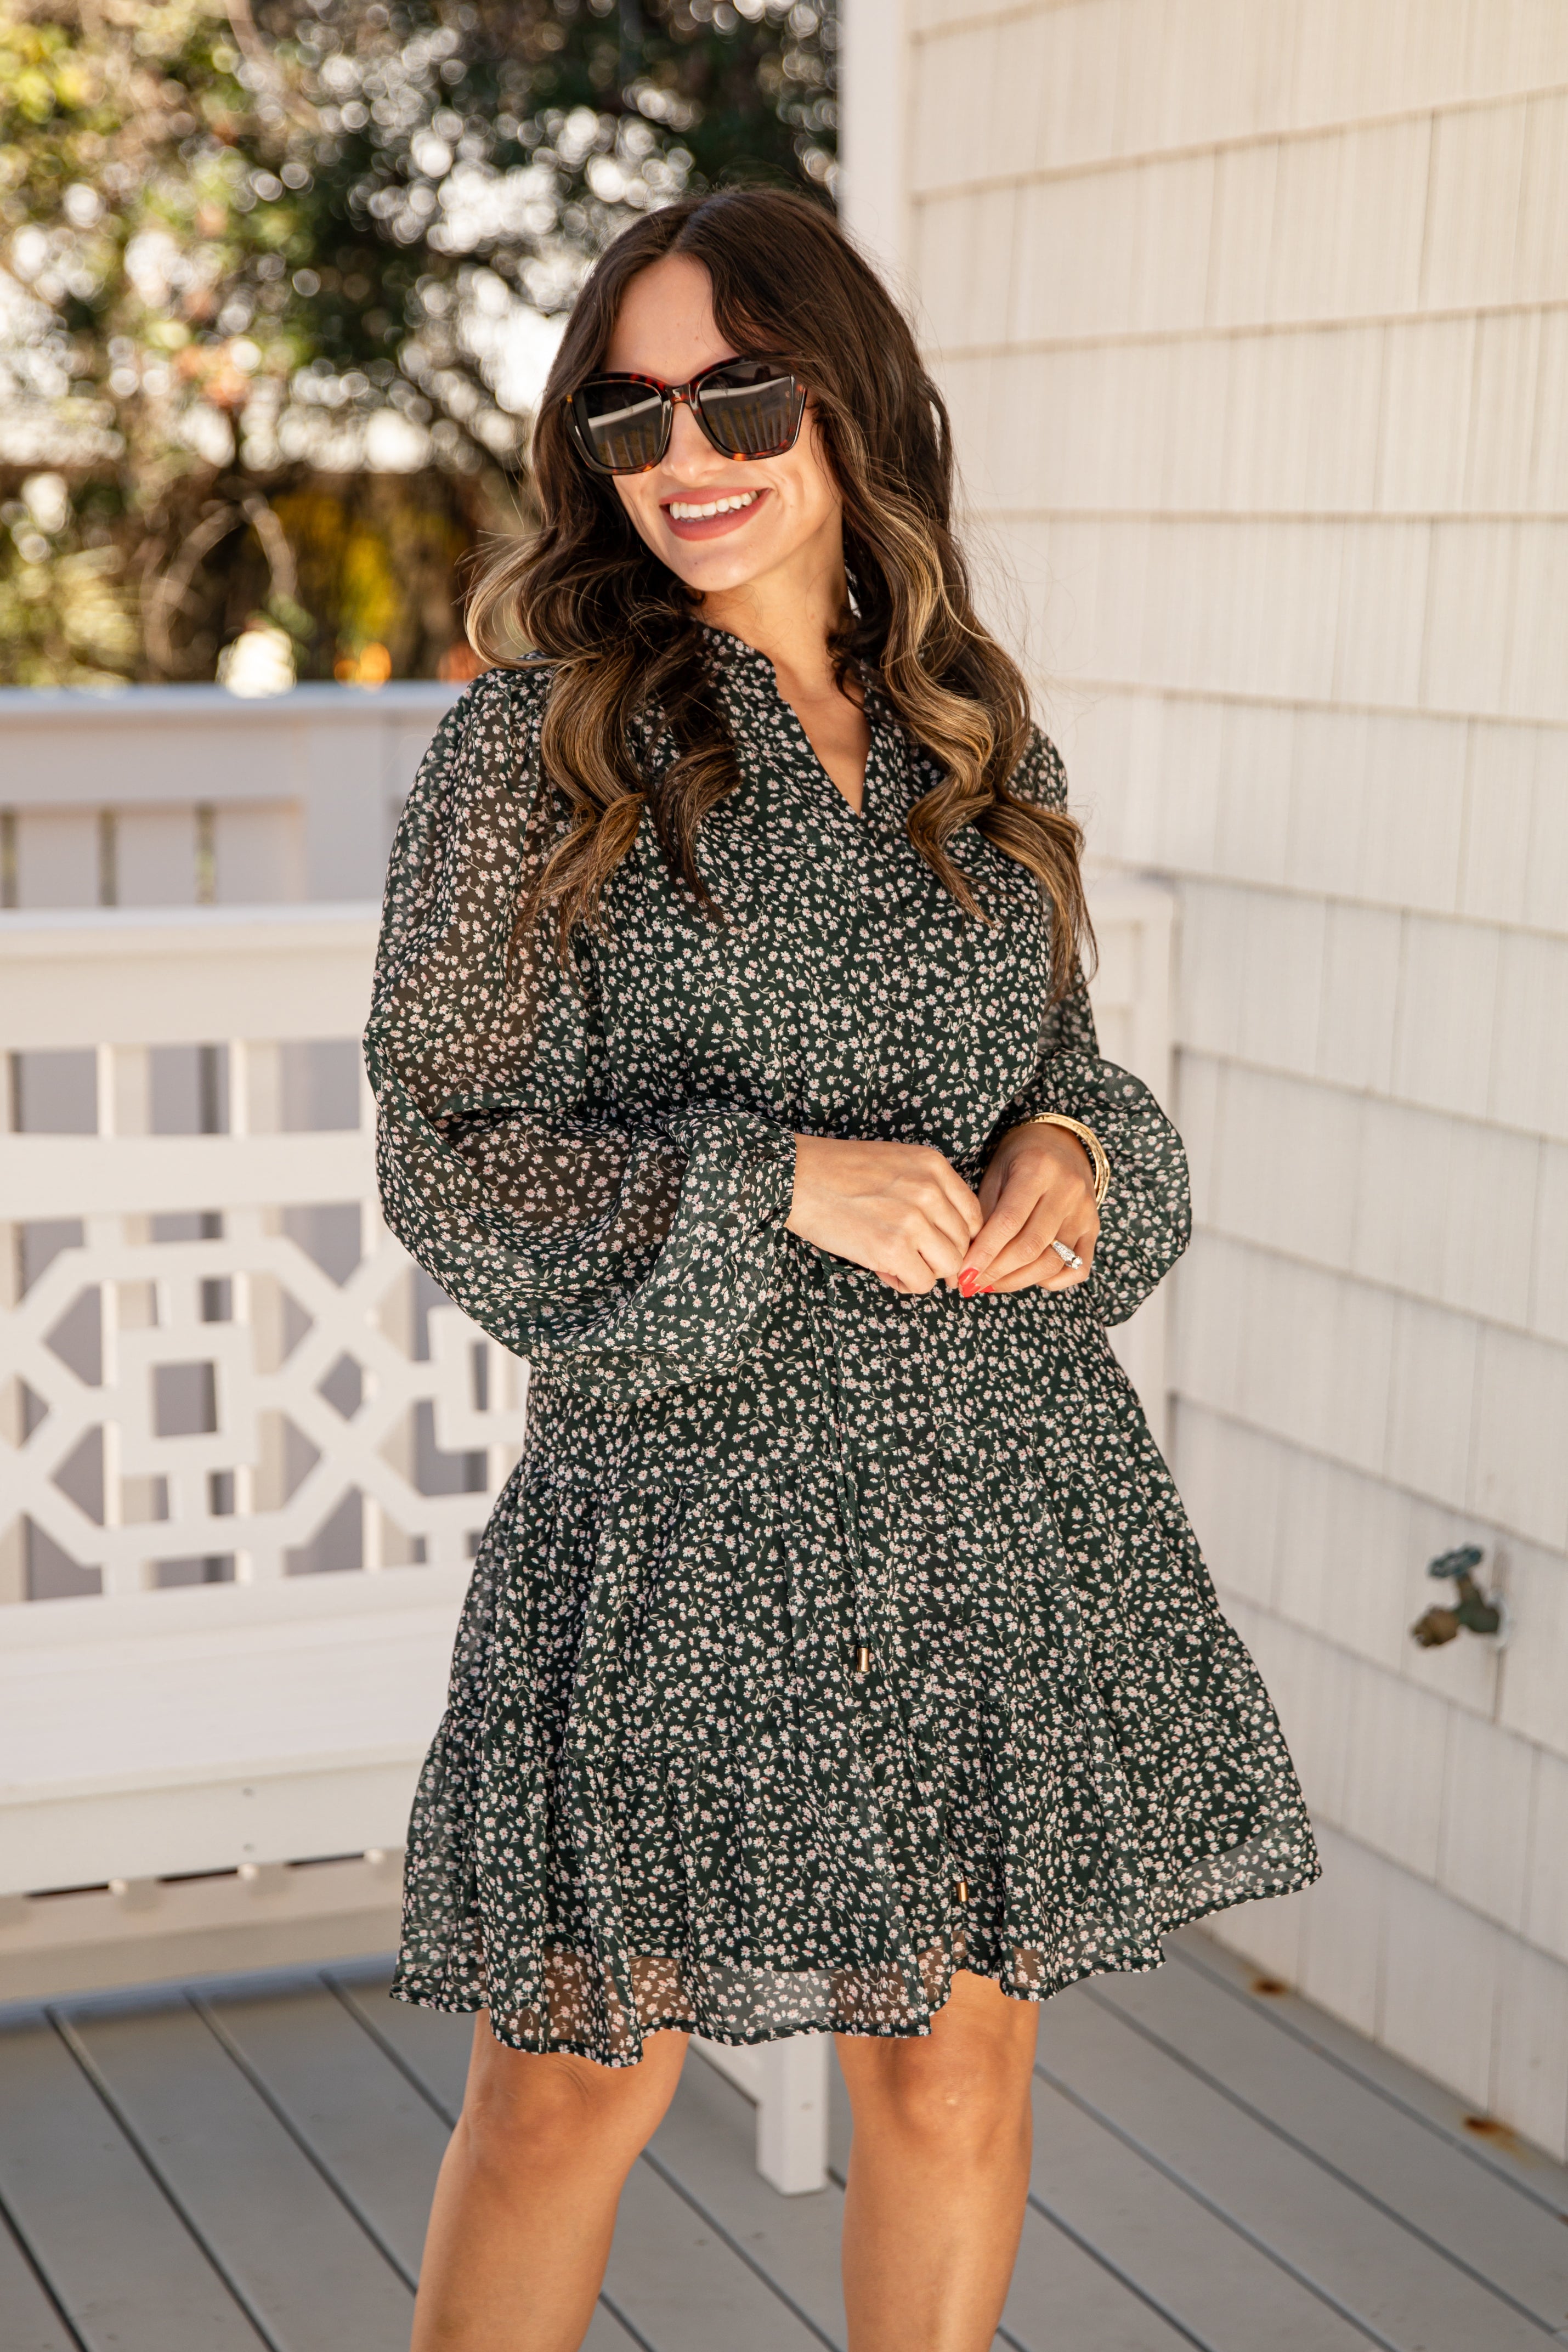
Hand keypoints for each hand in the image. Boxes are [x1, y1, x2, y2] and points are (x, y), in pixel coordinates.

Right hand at [786, 1135, 982, 1293]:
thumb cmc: (839, 1173)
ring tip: (898, 1264)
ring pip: (949, 1266)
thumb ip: (928, 1194)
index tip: (943, 1249)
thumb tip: (950, 1245)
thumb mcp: (896, 1165)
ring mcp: (913, 1221)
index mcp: (934, 1167)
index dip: (961, 1239)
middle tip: (912, 1258)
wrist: (797, 1178)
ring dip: (926, 1272)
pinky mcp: (892, 1249)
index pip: (973, 1215)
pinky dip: (906, 1284)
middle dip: (941, 1258)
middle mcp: (930, 1191)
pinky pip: (922, 1283)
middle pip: (964, 1243)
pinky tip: (885, 1271)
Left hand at [957, 1122, 1098, 1296]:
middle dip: (997, 1272)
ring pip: (1053, 1263)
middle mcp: (1067, 1191)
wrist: (1060, 1141)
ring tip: (992, 1284)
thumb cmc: (1019, 1159)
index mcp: (1037, 1170)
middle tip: (973, 1283)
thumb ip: (983, 1215)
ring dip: (1018, 1281)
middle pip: (1031, 1247)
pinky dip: (1052, 1281)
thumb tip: (967, 1263)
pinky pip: (1078, 1268)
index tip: (964, 1274)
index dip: (984, 1253)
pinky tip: (1028, 1277)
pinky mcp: (1095, 1228)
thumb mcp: (995, 1175)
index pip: (1008, 1222)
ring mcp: (1085, 1211)